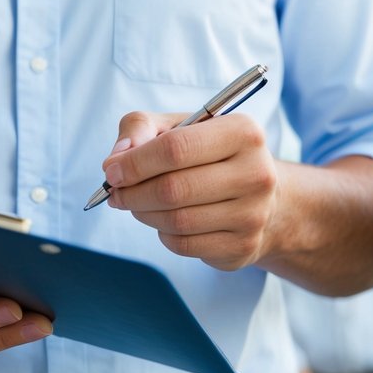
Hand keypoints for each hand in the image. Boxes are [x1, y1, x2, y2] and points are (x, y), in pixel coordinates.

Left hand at [101, 111, 278, 269]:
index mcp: (242, 133)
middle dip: (132, 192)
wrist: (261, 199)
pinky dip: (162, 233)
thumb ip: (141, 127)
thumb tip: (117, 158)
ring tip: (137, 204)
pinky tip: (165, 220)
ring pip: (176, 220)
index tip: (111, 171)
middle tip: (116, 193)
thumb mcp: (178, 127)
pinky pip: (183, 244)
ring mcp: (252, 213)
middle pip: (172, 189)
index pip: (176, 148)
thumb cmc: (208, 156)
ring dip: (143, 213)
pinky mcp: (242, 245)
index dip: (134, 162)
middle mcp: (255, 172)